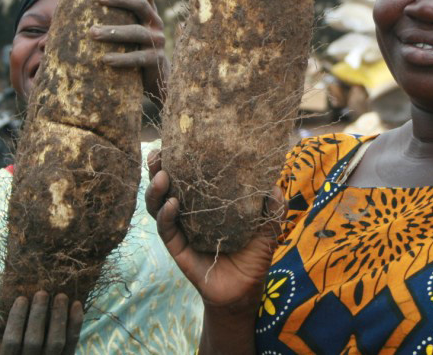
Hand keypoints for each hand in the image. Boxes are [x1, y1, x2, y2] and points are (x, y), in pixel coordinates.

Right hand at [0, 291, 82, 354]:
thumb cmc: (12, 340)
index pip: (11, 341)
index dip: (16, 320)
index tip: (21, 298)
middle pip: (34, 341)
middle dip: (38, 316)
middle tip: (42, 292)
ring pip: (56, 342)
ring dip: (59, 317)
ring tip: (61, 295)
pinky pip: (73, 341)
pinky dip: (75, 323)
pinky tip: (76, 304)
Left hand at [93, 0, 168, 101]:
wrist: (155, 78)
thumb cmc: (132, 47)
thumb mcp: (127, 28)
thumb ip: (113, 14)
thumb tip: (75, 0)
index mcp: (148, 11)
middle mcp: (155, 22)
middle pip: (140, 3)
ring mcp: (157, 41)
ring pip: (137, 31)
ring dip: (114, 31)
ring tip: (92, 32)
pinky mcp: (156, 60)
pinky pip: (139, 58)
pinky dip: (122, 58)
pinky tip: (105, 59)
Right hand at [144, 150, 282, 313]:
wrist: (245, 292)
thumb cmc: (254, 257)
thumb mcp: (267, 229)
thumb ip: (271, 208)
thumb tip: (275, 185)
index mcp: (206, 204)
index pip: (188, 176)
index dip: (179, 159)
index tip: (175, 140)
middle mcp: (189, 214)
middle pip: (167, 186)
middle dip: (159, 168)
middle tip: (159, 153)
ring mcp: (181, 231)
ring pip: (159, 206)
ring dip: (157, 190)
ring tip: (163, 175)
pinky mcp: (178, 249)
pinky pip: (167, 231)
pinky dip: (167, 216)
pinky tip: (172, 204)